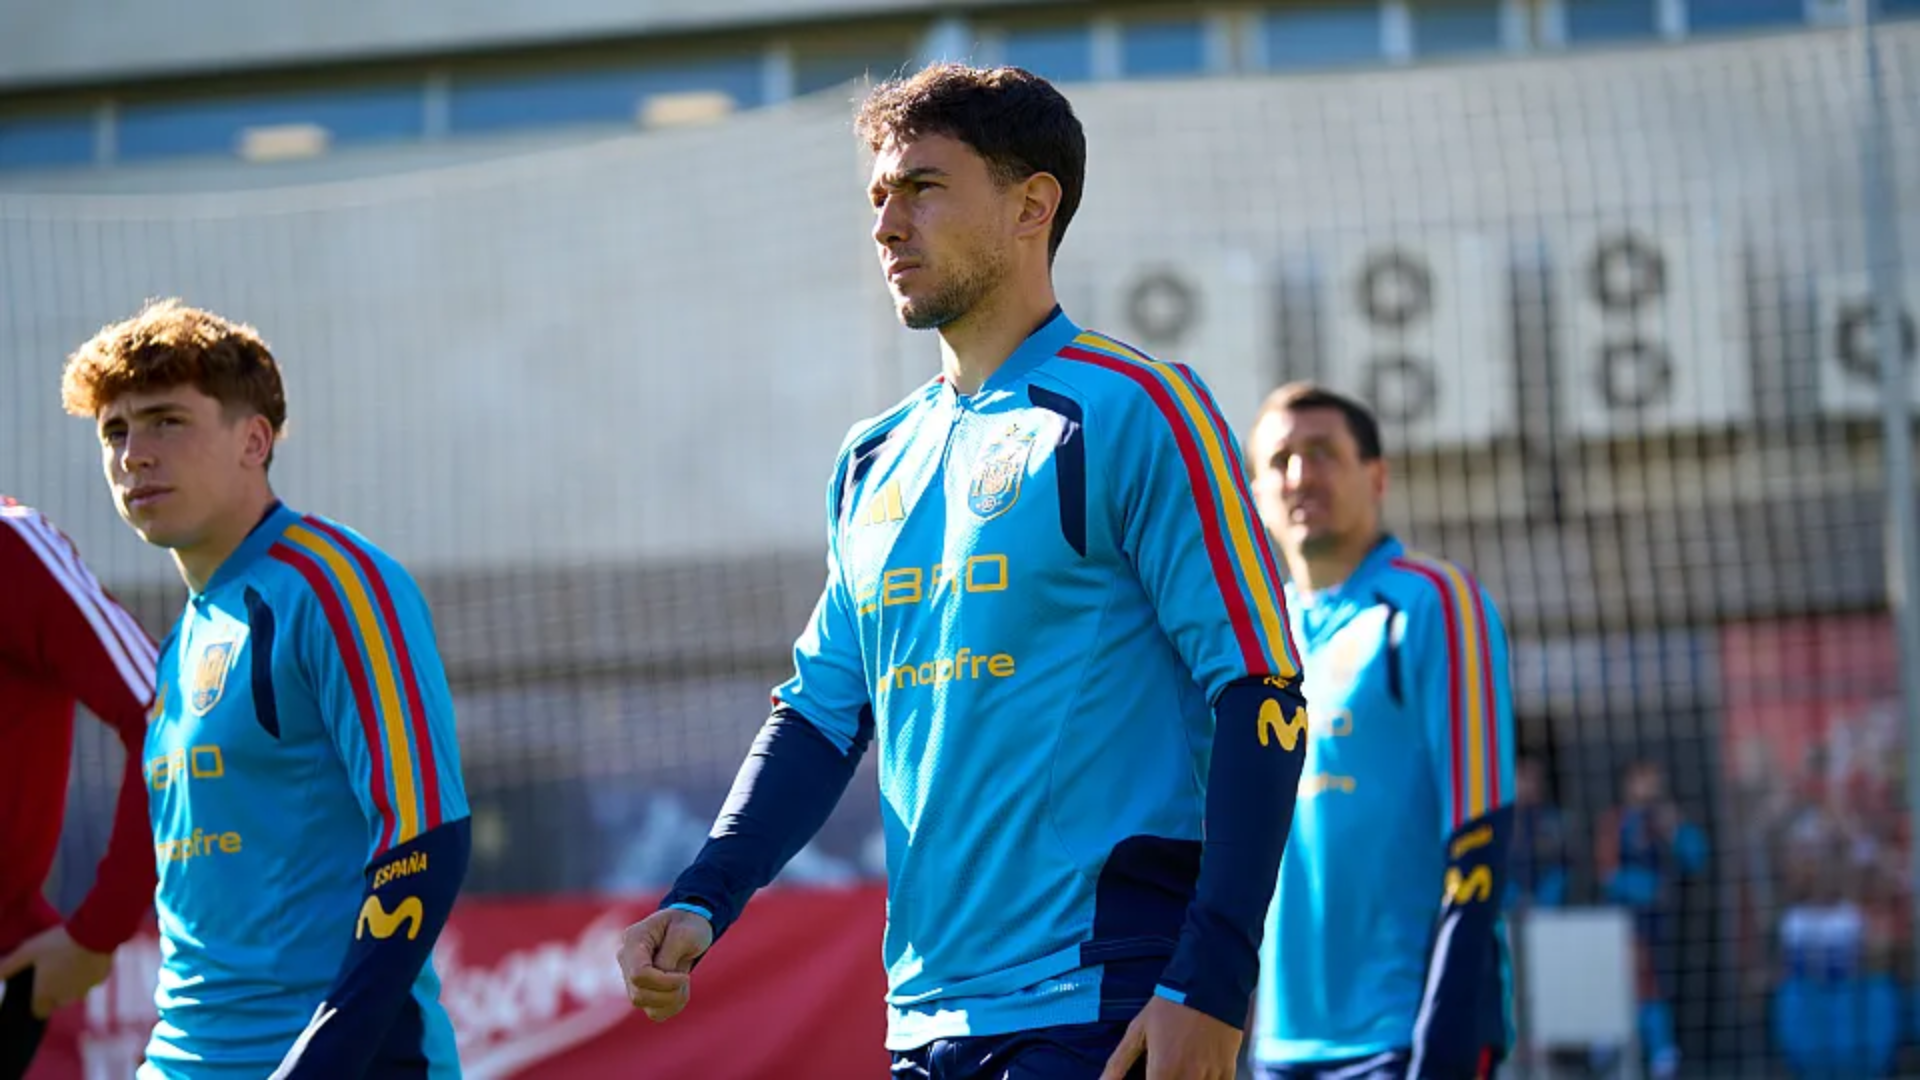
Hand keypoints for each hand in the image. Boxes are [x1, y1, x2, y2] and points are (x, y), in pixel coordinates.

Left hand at [0, 926, 113, 1019]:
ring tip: (70, 961)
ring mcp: (86, 989)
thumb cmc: (57, 944)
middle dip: (55, 992)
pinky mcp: (101, 979)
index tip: (36, 990)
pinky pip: (91, 980)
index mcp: (46, 994)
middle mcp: (66, 997)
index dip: (36, 1003)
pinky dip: (87, 973)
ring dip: (72, 983)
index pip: (38, 1012)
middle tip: (53, 971)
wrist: (95, 933)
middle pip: (58, 1003)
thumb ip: (9, 966)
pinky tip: (86, 957)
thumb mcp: (28, 951)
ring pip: (76, 992)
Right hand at [616, 908, 712, 1021]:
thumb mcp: (684, 934)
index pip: (638, 974)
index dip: (664, 982)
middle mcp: (626, 959)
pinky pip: (654, 1012)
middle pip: (639, 994)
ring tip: (684, 982)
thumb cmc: (687, 924)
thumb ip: (668, 956)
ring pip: (645, 1005)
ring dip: (672, 1000)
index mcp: (633, 940)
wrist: (689, 925)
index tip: (686, 977)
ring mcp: (631, 977)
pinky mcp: (641, 990)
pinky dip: (672, 1006)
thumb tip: (660, 978)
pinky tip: (680, 991)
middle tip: (686, 979)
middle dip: (669, 993)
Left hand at [1100, 995, 1242, 1079]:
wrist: (1209, 984)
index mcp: (1163, 1071)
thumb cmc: (1168, 1007)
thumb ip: (1118, 1062)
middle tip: (1164, 1072)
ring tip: (1178, 1071)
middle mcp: (1188, 1078)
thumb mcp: (1138, 1030)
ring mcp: (1211, 1076)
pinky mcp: (1229, 1070)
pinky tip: (1198, 1074)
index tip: (1150, 1077)